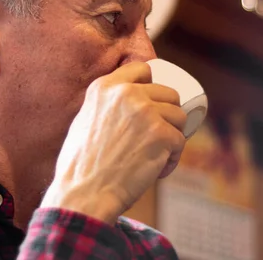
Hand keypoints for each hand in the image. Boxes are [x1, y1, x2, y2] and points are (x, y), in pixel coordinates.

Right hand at [40, 62, 186, 223]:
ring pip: (179, 116)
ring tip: (156, 156)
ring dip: (172, 136)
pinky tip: (157, 170)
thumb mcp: (84, 119)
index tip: (154, 101)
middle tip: (157, 137)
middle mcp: (127, 93)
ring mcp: (146, 111)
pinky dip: (172, 159)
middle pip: (168, 93)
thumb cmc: (81, 165)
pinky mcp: (162, 133)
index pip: (142, 69)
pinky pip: (180, 141)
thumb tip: (129, 100)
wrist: (84, 192)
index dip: (152, 85)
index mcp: (105, 87)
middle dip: (167, 115)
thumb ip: (105, 104)